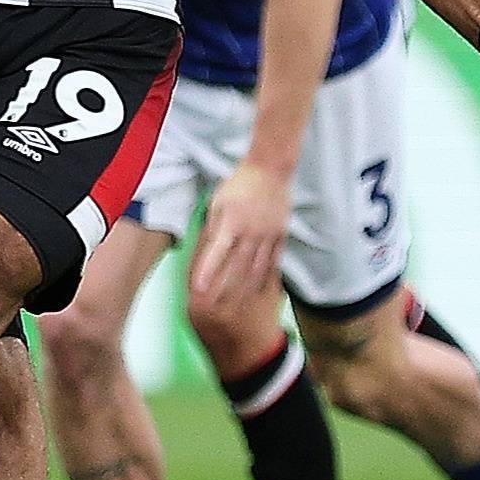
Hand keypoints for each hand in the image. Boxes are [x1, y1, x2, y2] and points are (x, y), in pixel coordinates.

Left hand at [188, 162, 291, 310]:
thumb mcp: (218, 201)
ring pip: (257, 269)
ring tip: (238, 308)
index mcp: (231, 222)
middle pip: (237, 267)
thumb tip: (205, 249)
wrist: (270, 169)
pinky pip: (274, 261)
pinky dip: (266, 278)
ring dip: (246, 290)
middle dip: (226, 290)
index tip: (199, 289)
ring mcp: (268, 235)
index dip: (207, 271)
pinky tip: (260, 291)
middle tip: (216, 310)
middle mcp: (250, 231)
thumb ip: (212, 226)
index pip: (217, 252)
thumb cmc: (239, 184)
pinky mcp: (280, 235)